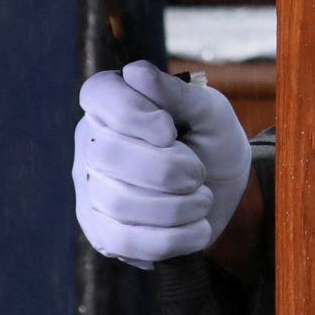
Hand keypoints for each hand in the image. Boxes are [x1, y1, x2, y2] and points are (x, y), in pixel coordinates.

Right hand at [75, 61, 250, 268]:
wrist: (224, 193)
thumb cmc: (212, 141)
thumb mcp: (210, 111)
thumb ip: (177, 92)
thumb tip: (134, 72)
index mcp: (111, 104)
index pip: (98, 96)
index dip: (132, 114)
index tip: (169, 130)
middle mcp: (91, 144)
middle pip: (108, 154)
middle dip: (166, 168)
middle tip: (198, 173)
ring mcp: (91, 191)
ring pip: (117, 202)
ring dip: (175, 206)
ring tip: (202, 199)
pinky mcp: (102, 233)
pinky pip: (124, 241)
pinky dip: (171, 238)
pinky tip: (197, 228)